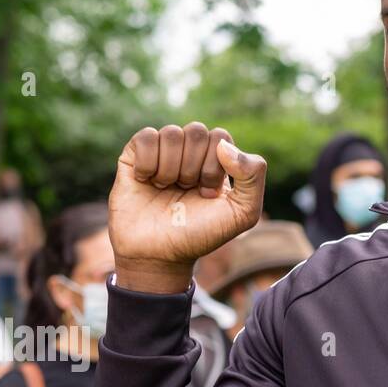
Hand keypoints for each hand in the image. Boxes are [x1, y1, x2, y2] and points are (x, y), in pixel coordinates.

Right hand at [109, 123, 266, 293]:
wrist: (159, 255)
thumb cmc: (200, 235)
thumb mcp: (242, 214)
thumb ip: (253, 177)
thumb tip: (224, 146)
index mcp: (215, 161)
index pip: (220, 137)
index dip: (215, 166)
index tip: (208, 194)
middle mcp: (188, 153)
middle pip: (197, 131)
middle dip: (194, 168)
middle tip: (186, 192)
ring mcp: (162, 152)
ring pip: (172, 133)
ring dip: (171, 169)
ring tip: (166, 189)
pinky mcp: (134, 156)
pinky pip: (146, 137)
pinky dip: (149, 164)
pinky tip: (147, 182)